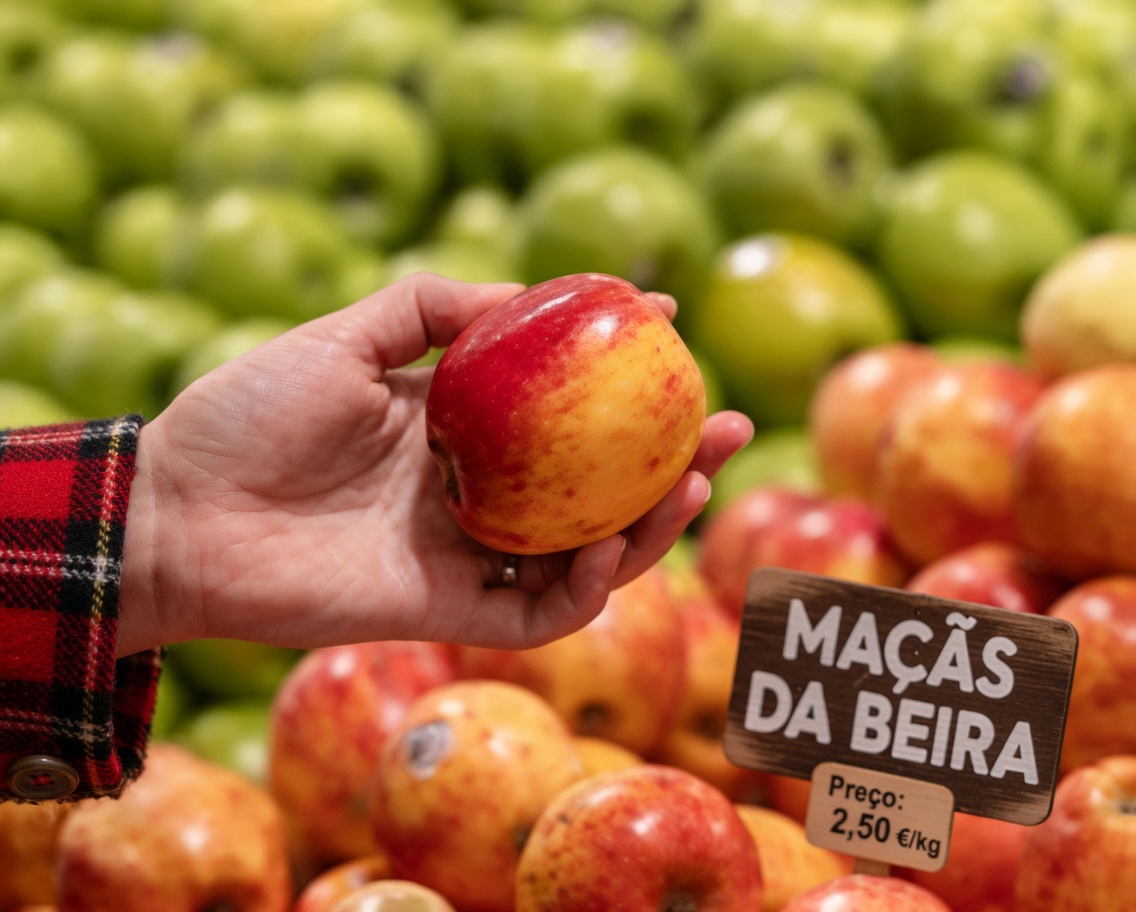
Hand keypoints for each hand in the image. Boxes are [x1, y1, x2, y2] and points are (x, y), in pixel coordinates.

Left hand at [117, 274, 753, 656]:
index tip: (673, 328)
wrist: (177, 518)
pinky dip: (588, 586)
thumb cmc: (247, 418)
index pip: (561, 405)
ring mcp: (465, 555)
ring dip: (649, 525)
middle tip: (728, 423)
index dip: (621, 371)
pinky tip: (614, 546)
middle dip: (668, 457)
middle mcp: (474, 492)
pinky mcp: (447, 612)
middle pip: (594, 484)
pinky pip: (539, 611)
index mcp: (454, 427)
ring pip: (584, 552)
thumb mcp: (345, 335)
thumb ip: (434, 306)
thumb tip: (531, 293)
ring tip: (696, 480)